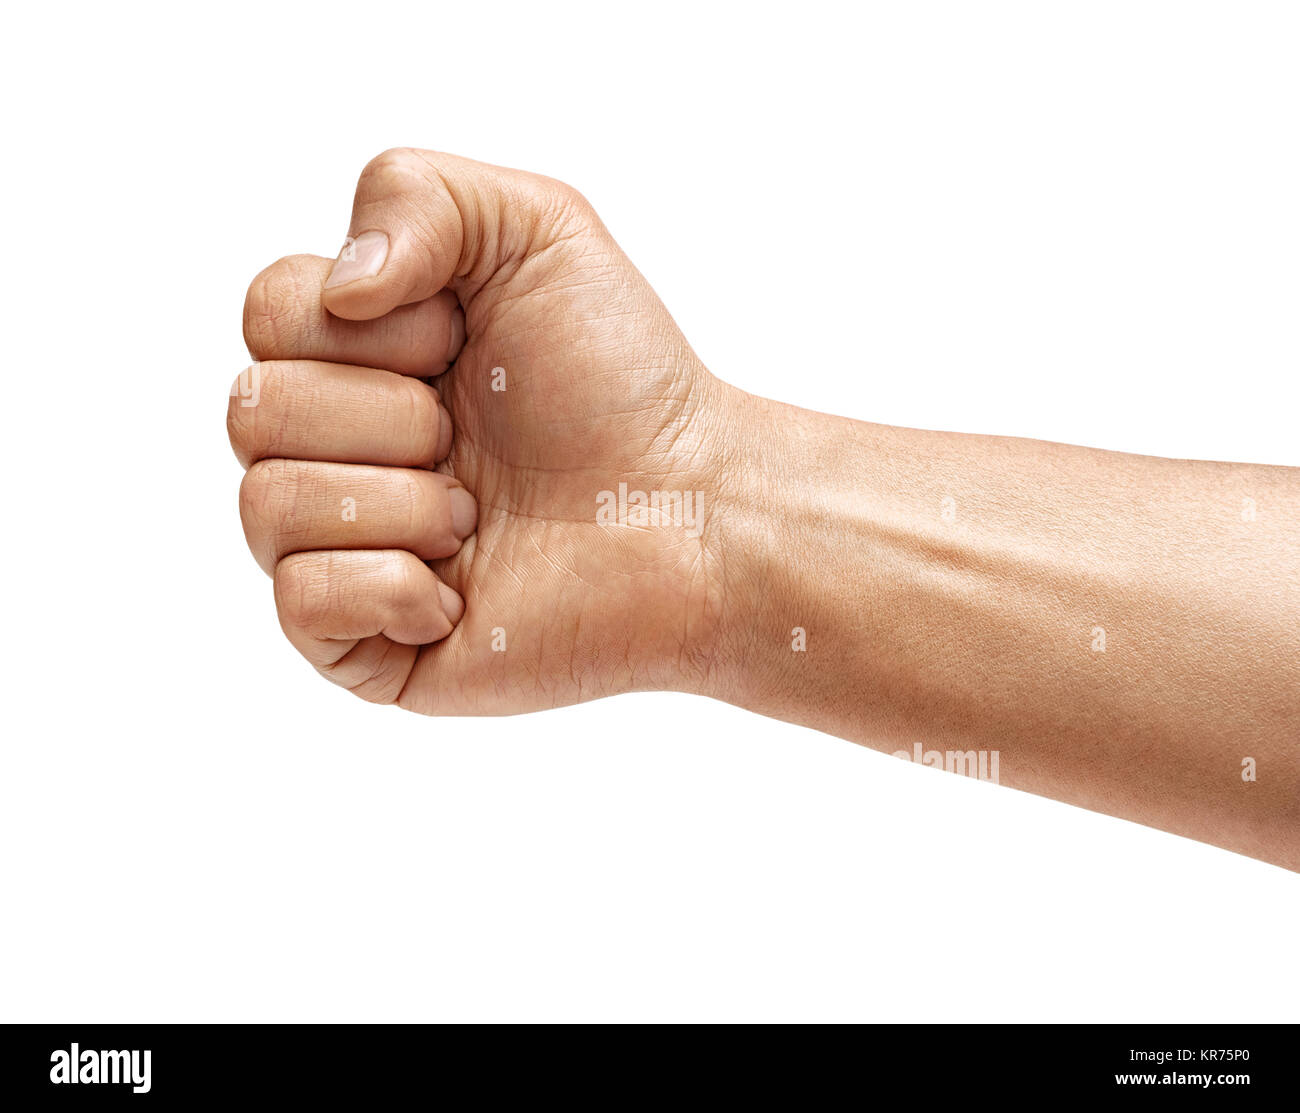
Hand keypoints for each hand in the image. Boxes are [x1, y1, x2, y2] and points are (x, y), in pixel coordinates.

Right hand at [229, 149, 740, 712]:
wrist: (694, 511)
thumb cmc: (624, 381)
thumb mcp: (535, 229)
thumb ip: (412, 194)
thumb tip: (338, 288)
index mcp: (362, 359)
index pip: (266, 313)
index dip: (367, 327)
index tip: (462, 342)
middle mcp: (342, 451)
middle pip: (250, 410)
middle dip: (388, 415)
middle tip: (474, 439)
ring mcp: (351, 551)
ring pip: (265, 508)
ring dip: (401, 501)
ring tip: (480, 516)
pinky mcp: (370, 647)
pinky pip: (299, 604)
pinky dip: (388, 587)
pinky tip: (460, 590)